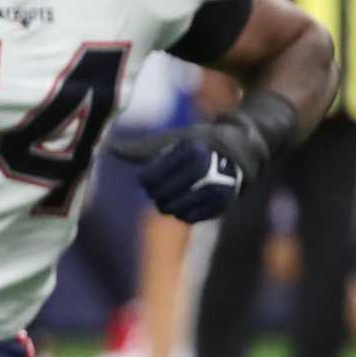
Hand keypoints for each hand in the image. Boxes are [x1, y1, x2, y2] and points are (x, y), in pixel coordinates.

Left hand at [110, 124, 249, 222]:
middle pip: (159, 196)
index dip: (146, 178)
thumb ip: (143, 148)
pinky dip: (182, 212)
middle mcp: (206, 173)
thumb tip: (111, 150)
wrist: (244, 152)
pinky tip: (186, 200)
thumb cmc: (202, 142)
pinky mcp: (221, 206)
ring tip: (174, 191)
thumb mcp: (175, 138)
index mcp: (191, 153)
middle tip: (163, 184)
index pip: (150, 179)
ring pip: (172, 210)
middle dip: (156, 191)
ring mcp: (215, 191)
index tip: (152, 173)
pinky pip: (188, 218)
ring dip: (168, 203)